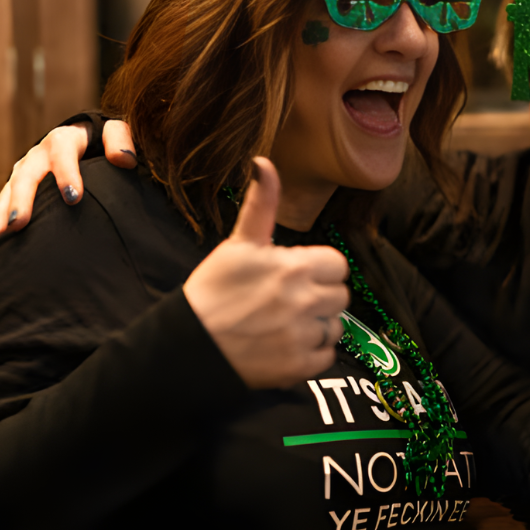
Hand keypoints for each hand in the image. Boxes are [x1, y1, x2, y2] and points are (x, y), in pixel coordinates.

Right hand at [0, 119, 136, 245]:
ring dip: (1, 213)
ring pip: (9, 191)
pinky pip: (2, 204)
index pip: (63, 152)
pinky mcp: (17, 186)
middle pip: (27, 174)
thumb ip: (119, 140)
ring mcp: (25, 170)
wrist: (83, 137)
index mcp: (65, 140)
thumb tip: (123, 159)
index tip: (74, 198)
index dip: (67, 173)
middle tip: (19, 223)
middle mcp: (39, 154)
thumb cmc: (102, 141)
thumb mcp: (114, 132)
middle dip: (22, 199)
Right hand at [183, 157, 348, 388]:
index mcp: (294, 267)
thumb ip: (262, 205)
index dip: (319, 269)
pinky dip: (310, 353)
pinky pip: (325, 356)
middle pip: (340, 296)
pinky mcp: (298, 367)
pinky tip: (284, 345)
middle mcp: (304, 301)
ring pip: (334, 327)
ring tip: (284, 324)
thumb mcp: (237, 243)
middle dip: (320, 297)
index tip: (298, 275)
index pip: (337, 265)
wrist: (188, 344)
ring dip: (316, 326)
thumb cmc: (212, 290)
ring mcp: (303, 336)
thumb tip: (264, 163)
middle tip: (289, 300)